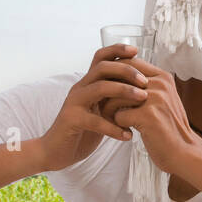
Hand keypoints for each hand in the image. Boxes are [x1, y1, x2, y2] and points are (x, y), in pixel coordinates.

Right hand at [35, 44, 148, 171]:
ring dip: (124, 91)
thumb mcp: (102, 110)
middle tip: (145, 82)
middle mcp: (80, 88)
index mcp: (88, 83)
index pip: (100, 58)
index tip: (136, 50)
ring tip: (142, 100)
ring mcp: (74, 102)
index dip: (117, 50)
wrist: (56, 151)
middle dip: (126, 71)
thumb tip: (143, 88)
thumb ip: (115, 98)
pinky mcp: (71, 119)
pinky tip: (128, 136)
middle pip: (103, 68)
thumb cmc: (84, 130)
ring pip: (100, 87)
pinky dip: (114, 128)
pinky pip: (95, 120)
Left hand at [104, 57, 201, 175]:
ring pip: (114, 97)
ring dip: (109, 111)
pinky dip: (118, 125)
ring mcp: (155, 99)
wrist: (184, 153)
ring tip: (115, 122)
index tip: (112, 93)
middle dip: (108, 93)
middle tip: (107, 107)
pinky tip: (127, 132)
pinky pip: (118, 115)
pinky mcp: (148, 116)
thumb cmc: (169, 128)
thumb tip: (117, 74)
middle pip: (119, 79)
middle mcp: (160, 84)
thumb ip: (146, 86)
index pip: (129, 63)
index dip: (115, 77)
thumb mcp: (162, 100)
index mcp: (163, 77)